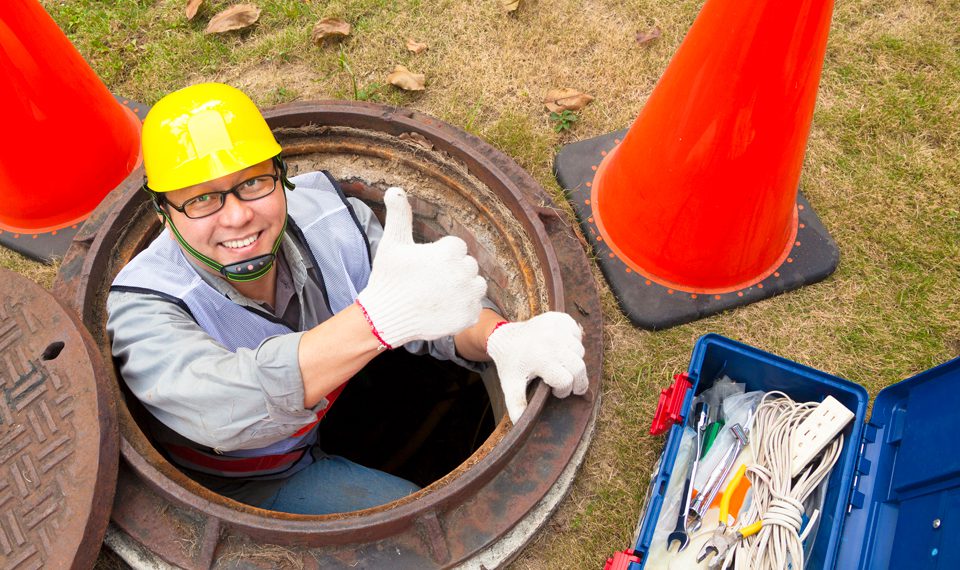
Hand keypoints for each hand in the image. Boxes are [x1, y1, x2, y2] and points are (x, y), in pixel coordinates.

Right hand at [356, 187, 487, 347]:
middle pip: (467, 266)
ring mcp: (468, 296)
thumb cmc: (388, 278)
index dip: (440, 256)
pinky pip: (474, 307)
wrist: (385, 317)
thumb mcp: (393, 243)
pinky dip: (462, 309)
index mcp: (450, 251)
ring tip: (438, 295)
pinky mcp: (469, 316)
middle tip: (429, 282)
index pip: (457, 248)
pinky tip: (442, 310)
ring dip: (463, 289)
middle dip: (452, 271)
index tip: (425, 266)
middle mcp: (463, 272)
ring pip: (476, 285)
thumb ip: (400, 215)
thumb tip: (394, 189)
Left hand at [486, 312, 587, 422]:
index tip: (555, 392)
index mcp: (539, 358)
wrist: (505, 337)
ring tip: (560, 366)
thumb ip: (517, 405)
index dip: (563, 391)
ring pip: (580, 351)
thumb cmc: (511, 364)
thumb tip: (521, 423)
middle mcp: (550, 341)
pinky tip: (562, 349)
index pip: (566, 381)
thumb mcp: (510, 386)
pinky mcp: (560, 318)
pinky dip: (574, 342)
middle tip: (569, 385)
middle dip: (577, 381)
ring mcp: (556, 327)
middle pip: (579, 367)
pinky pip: (578, 334)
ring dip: (574, 362)